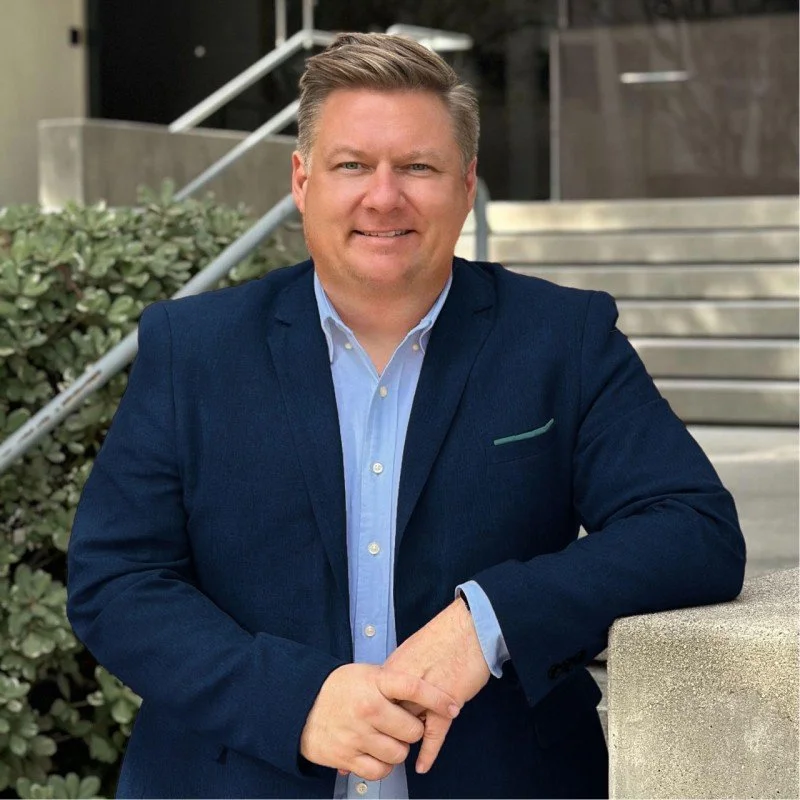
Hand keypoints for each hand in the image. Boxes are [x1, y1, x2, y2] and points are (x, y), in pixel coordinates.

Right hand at [300, 663, 460, 780]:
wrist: (300, 704)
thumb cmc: (338, 688)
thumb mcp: (366, 673)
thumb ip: (393, 683)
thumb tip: (426, 694)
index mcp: (374, 682)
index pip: (415, 688)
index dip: (438, 699)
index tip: (453, 706)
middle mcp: (367, 708)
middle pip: (412, 729)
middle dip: (413, 729)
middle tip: (404, 724)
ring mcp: (357, 735)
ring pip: (399, 754)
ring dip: (399, 749)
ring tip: (389, 738)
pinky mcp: (347, 757)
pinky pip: (380, 771)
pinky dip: (384, 766)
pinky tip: (379, 754)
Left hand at [385, 598, 490, 772]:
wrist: (469, 626)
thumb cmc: (444, 635)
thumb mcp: (413, 650)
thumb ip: (399, 672)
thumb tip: (387, 688)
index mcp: (393, 669)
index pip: (374, 700)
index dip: (369, 717)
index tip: (359, 730)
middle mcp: (404, 684)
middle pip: (387, 716)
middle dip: (381, 732)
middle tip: (372, 748)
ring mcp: (424, 695)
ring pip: (408, 726)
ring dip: (403, 741)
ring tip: (393, 757)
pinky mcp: (446, 704)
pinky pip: (434, 734)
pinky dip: (428, 752)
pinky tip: (421, 766)